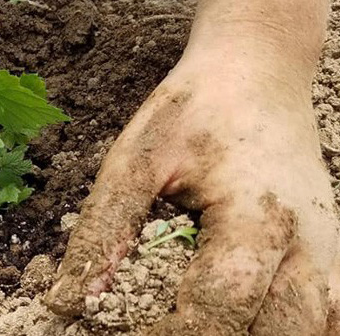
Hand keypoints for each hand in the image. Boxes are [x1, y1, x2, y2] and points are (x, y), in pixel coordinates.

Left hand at [44, 36, 339, 333]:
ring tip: (189, 328)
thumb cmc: (195, 109)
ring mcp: (330, 251)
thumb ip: (104, 230)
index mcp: (257, 217)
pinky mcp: (332, 252)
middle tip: (149, 334)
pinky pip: (327, 317)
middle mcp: (307, 244)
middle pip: (272, 335)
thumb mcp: (137, 159)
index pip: (216, 308)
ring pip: (310, 332)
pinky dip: (288, 332)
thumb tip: (68, 301)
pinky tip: (247, 326)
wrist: (257, 72)